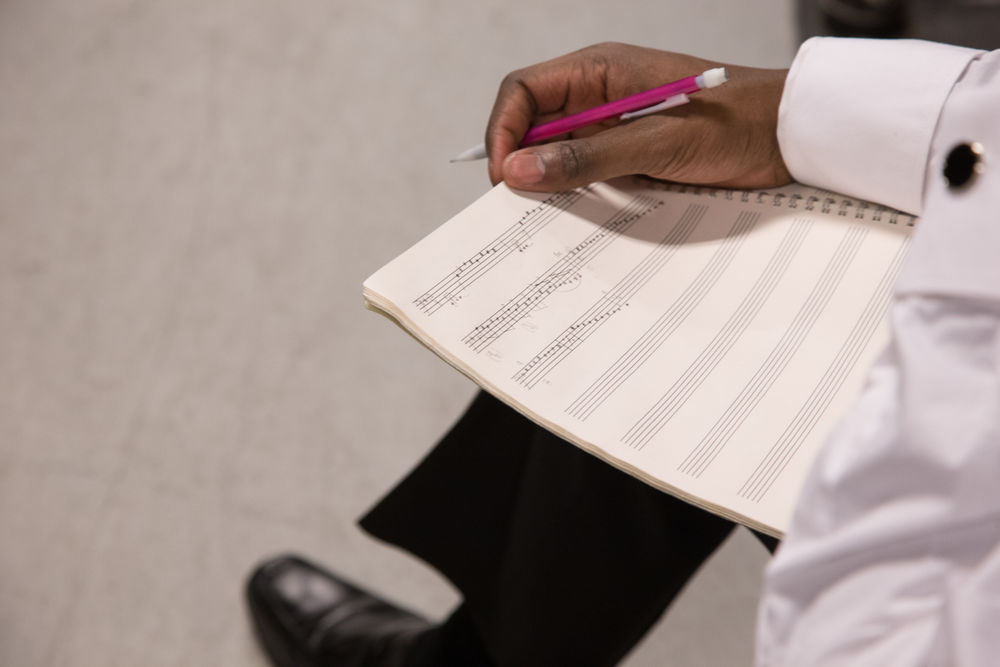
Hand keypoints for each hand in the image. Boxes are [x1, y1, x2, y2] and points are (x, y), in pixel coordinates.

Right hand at [485, 42, 791, 190]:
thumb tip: (516, 170)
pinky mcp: (628, 154)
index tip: (504, 177)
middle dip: (519, 161)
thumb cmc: (733, 123)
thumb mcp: (656, 143)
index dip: (503, 132)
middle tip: (520, 205)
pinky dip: (576, 194)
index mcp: (598, 70)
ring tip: (548, 215)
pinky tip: (581, 216)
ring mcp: (612, 126)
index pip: (523, 92)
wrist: (788, 138)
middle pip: (532, 124)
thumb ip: (585, 156)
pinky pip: (586, 173)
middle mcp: (597, 94)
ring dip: (548, 182)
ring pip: (556, 153)